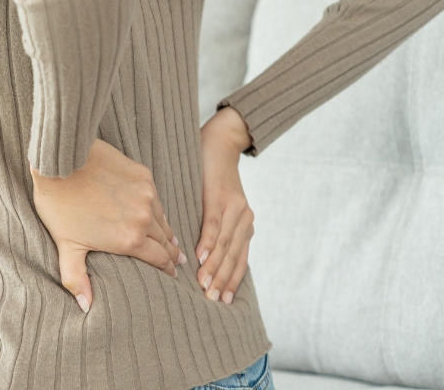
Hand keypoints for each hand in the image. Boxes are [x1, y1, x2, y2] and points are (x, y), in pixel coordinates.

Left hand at [32, 139, 184, 313]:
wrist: (60, 160)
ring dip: (165, 231)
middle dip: (171, 253)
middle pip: (166, 241)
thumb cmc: (59, 204)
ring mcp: (146, 194)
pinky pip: (156, 198)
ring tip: (170, 240)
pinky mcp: (143, 175)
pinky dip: (156, 209)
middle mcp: (144, 218)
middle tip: (177, 262)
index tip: (173, 276)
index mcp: (130, 240)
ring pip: (163, 219)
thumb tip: (86, 306)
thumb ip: (76, 279)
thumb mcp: (66, 246)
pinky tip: (154, 213)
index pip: (159, 259)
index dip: (167, 270)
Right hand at [196, 107, 254, 304]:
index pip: (238, 260)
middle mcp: (244, 218)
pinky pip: (214, 224)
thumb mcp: (219, 207)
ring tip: (204, 285)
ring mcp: (234, 207)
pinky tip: (199, 256)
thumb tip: (201, 257)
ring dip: (214, 267)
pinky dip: (208, 241)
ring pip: (225, 244)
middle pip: (233, 257)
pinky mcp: (220, 196)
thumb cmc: (214, 177)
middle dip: (222, 281)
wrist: (221, 141)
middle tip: (211, 301)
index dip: (230, 281)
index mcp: (244, 225)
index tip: (221, 301)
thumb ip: (216, 230)